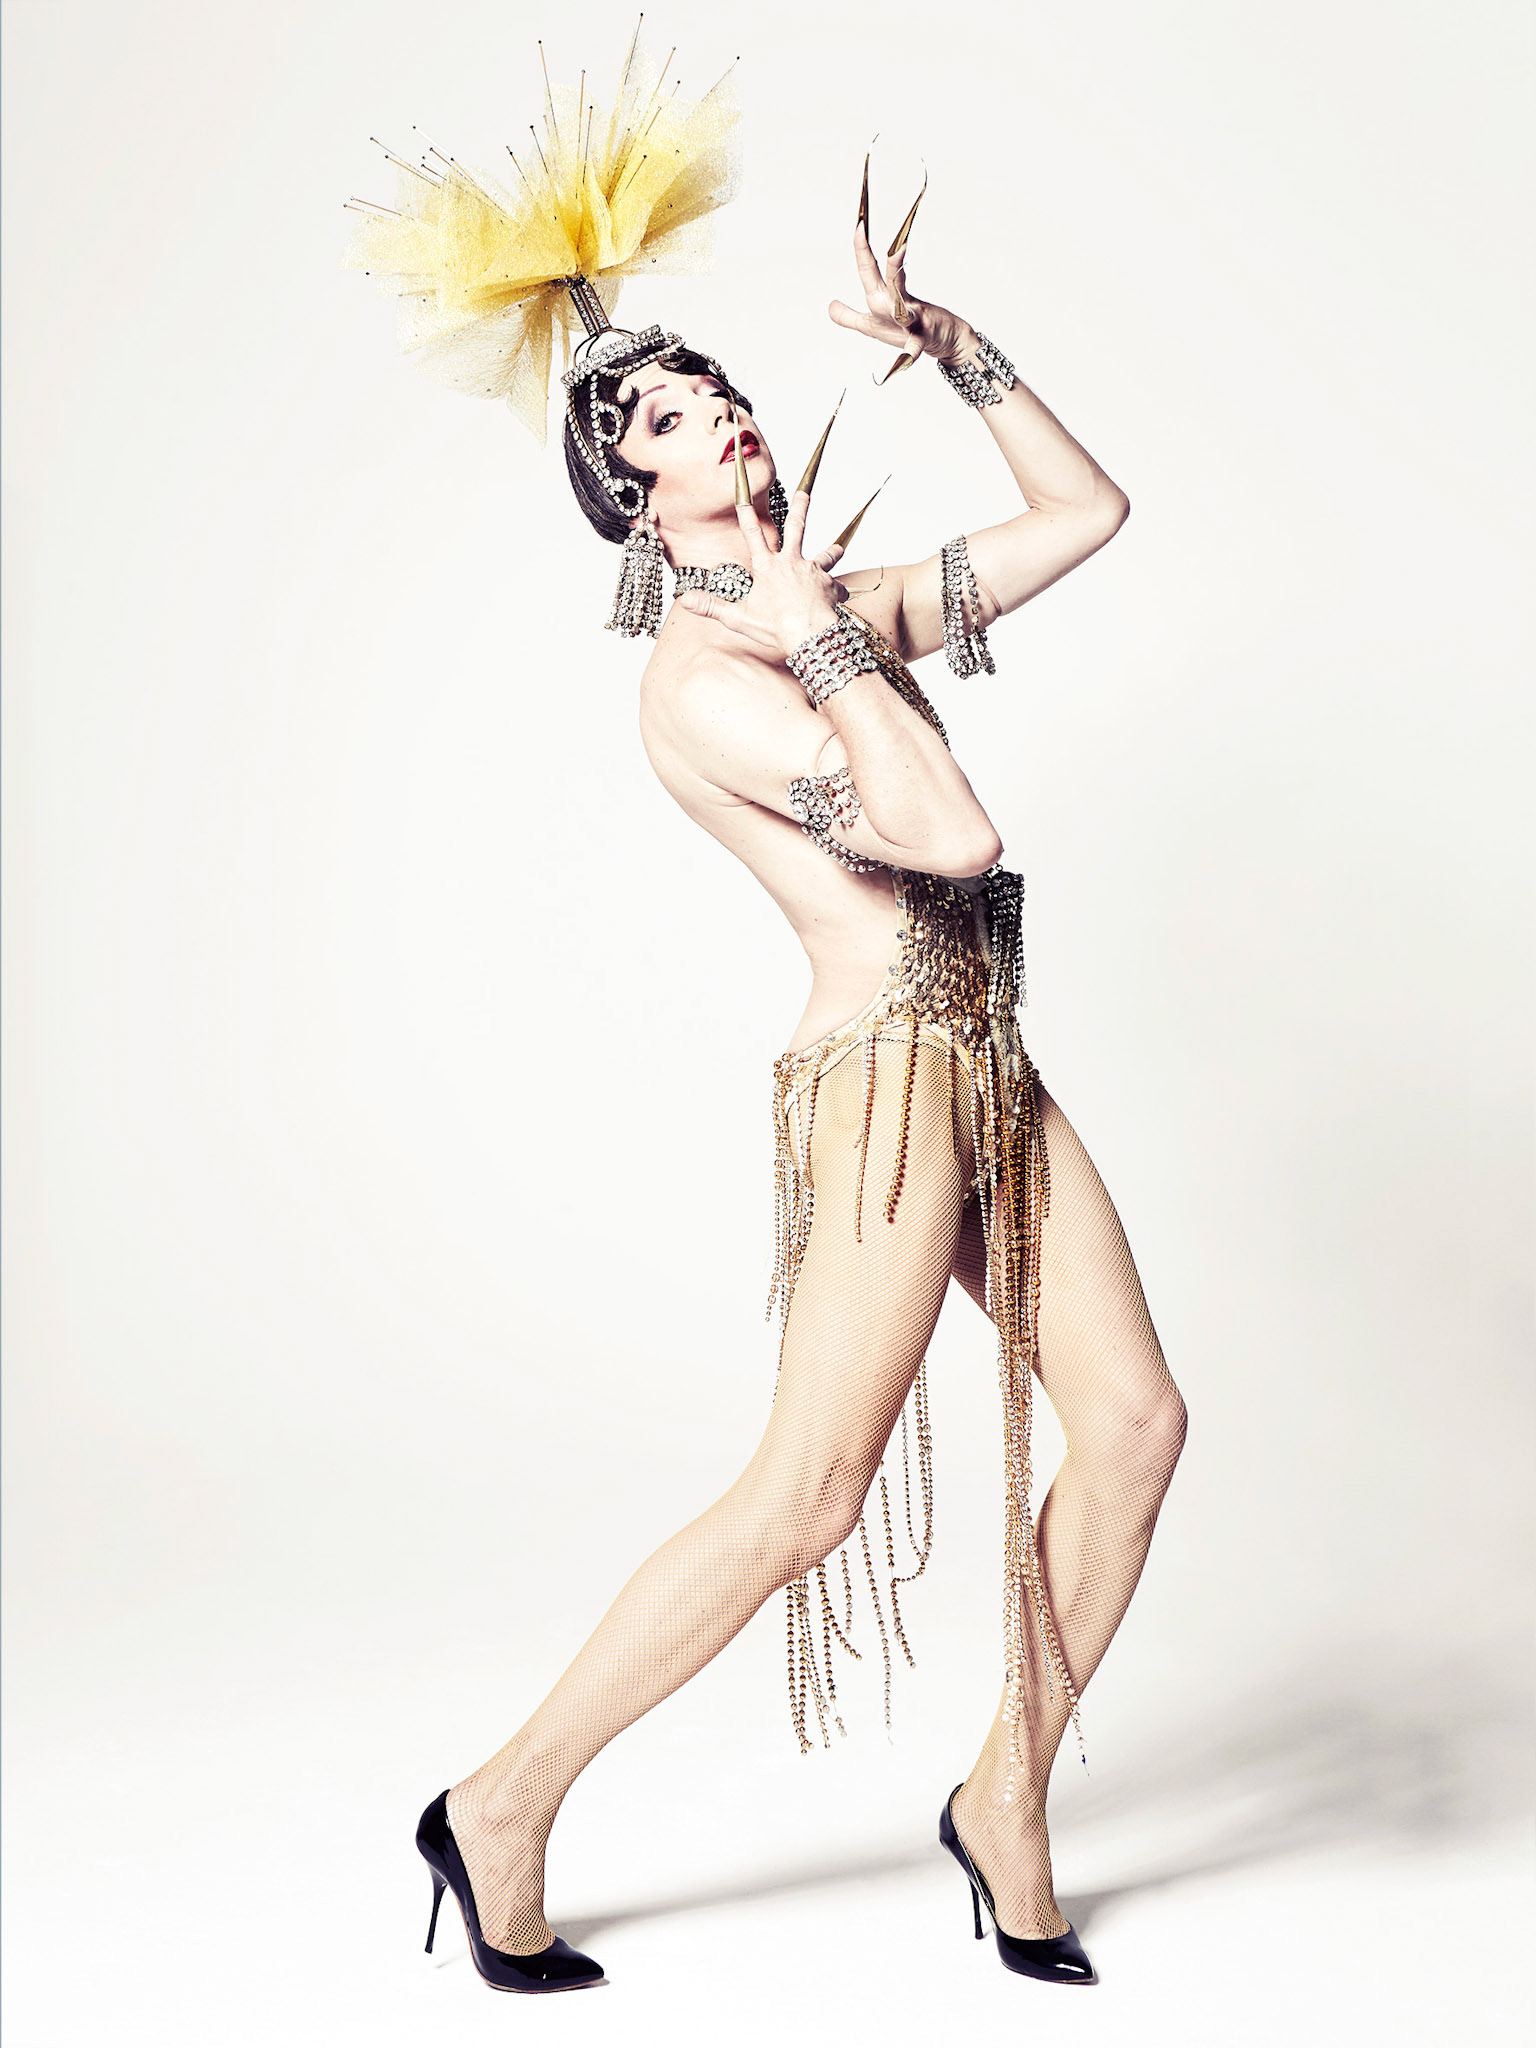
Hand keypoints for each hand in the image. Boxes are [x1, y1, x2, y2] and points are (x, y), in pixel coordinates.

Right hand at [673, 492, 848, 659]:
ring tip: (840, 548)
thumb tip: (686, 600)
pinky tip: (841, 597)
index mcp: (767, 567)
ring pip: (825, 555)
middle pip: (797, 528)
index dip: (746, 514)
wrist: (808, 634)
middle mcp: (791, 562)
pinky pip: (837, 587)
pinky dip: (838, 592)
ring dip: (833, 550)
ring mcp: (812, 571)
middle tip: (805, 492)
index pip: (752, 534)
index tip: (743, 494)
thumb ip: (713, 607)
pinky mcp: (830, 585)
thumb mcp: (739, 618)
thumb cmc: (775, 628)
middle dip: (800, 507)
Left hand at [830, 220, 976, 366]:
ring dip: (894, 285)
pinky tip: (904, 361)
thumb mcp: (873, 325)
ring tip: (895, 260)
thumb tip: (830, 307)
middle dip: (865, 256)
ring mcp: (910, 319)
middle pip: (876, 278)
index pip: (867, 270)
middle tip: (860, 229)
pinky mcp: (920, 338)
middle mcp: (895, 304)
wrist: (946, 341)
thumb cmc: (910, 331)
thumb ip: (850, 317)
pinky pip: (913, 348)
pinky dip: (909, 355)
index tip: (858, 224)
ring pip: (898, 303)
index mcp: (881, 300)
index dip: (860, 248)